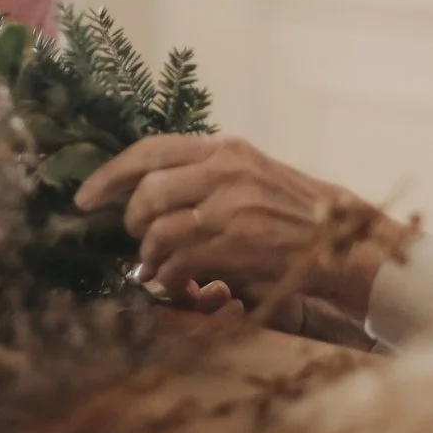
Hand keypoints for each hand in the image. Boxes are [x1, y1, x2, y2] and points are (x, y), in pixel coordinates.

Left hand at [74, 134, 393, 319]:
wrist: (348, 244)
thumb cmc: (300, 214)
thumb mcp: (255, 176)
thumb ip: (208, 175)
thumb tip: (149, 192)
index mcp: (228, 149)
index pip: (150, 151)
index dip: (110, 175)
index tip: (84, 198)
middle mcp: (226, 171)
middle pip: (146, 192)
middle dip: (132, 222)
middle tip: (136, 241)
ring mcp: (231, 207)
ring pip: (157, 231)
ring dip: (148, 257)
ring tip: (155, 269)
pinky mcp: (235, 245)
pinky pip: (178, 262)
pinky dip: (169, 276)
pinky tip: (177, 283)